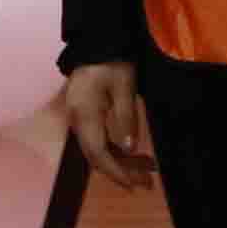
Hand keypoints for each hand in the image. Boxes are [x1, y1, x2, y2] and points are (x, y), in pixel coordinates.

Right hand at [52, 61, 153, 178]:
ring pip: (98, 150)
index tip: (134, 184)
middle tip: (148, 183)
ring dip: (122, 161)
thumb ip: (127, 118)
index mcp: (85, 115)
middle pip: (96, 156)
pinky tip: (134, 153)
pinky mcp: (84, 116)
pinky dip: (116, 149)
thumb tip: (130, 148)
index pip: (98, 153)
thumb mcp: (125, 87)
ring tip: (149, 169)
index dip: (115, 172)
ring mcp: (78, 119)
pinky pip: (98, 140)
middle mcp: (77, 121)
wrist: (95, 42)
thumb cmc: (112, 62)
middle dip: (121, 171)